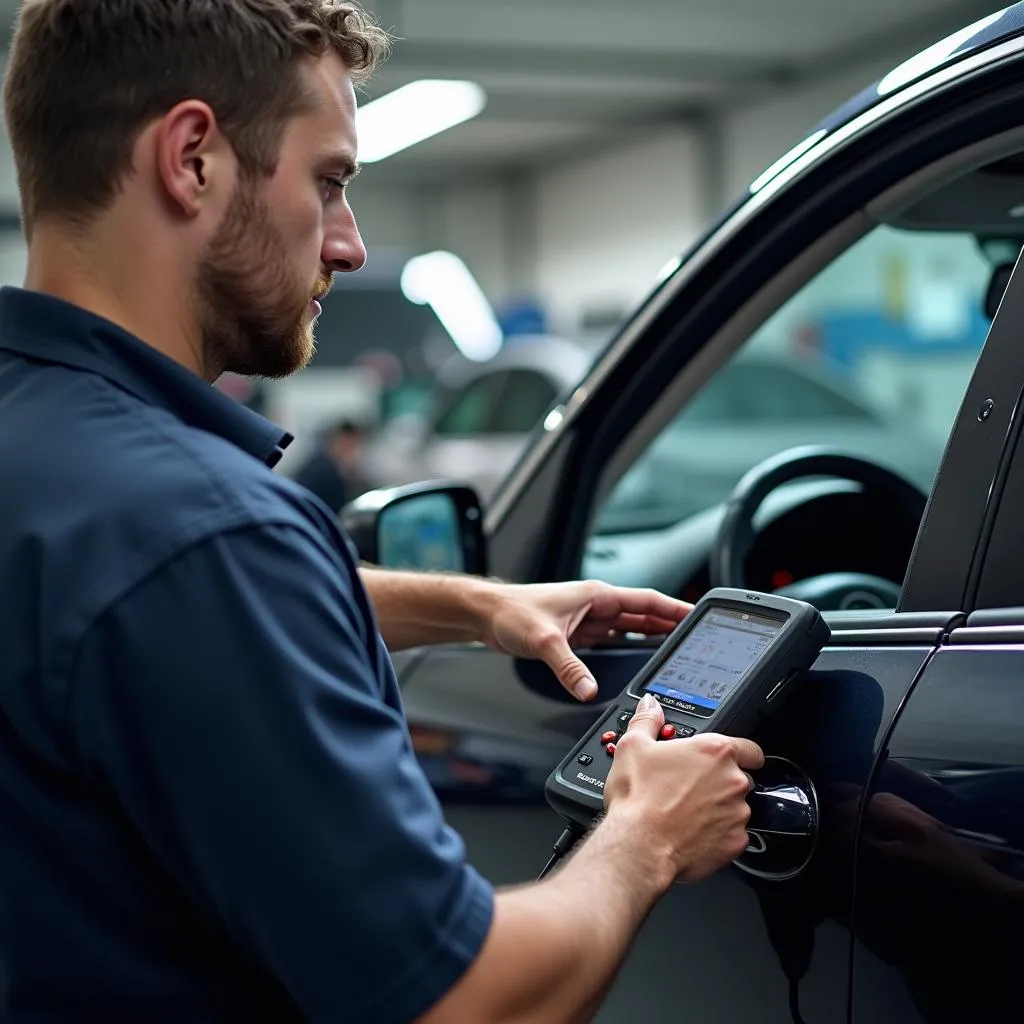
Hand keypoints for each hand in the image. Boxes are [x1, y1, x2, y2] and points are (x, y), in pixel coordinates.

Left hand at [483, 580, 690, 699]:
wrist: (486, 615)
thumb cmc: (511, 613)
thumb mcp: (544, 641)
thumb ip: (568, 668)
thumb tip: (588, 691)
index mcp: (597, 595)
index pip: (647, 600)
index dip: (675, 608)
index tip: (698, 615)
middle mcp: (596, 605)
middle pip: (644, 613)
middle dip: (671, 624)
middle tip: (698, 637)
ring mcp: (588, 618)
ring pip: (630, 625)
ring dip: (653, 634)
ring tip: (678, 646)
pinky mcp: (578, 633)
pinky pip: (613, 637)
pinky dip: (630, 644)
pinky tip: (641, 654)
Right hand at [603, 694, 764, 883]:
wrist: (639, 845)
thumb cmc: (638, 797)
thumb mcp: (633, 747)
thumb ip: (647, 721)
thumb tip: (650, 706)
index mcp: (715, 751)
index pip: (750, 749)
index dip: (741, 755)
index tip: (727, 761)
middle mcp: (733, 781)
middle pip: (741, 778)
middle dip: (722, 783)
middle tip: (692, 789)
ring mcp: (737, 814)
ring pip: (736, 808)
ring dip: (719, 810)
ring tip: (688, 813)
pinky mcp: (735, 843)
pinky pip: (732, 836)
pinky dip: (717, 835)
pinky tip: (692, 833)